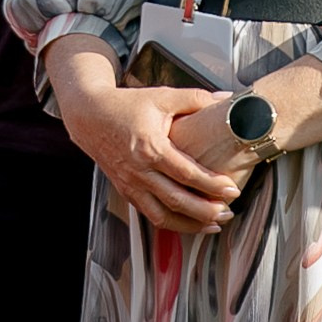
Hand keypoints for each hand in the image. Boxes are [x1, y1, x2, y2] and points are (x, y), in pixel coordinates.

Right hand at [55, 62, 240, 235]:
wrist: (89, 116)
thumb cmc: (126, 106)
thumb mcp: (162, 97)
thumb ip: (195, 99)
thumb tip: (226, 98)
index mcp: (151, 147)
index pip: (187, 174)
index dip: (212, 185)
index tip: (232, 190)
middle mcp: (139, 171)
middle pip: (176, 200)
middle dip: (206, 211)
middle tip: (228, 213)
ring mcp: (131, 184)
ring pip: (162, 216)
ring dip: (190, 225)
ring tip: (213, 224)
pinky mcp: (126, 191)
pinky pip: (150, 215)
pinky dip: (171, 223)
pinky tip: (188, 222)